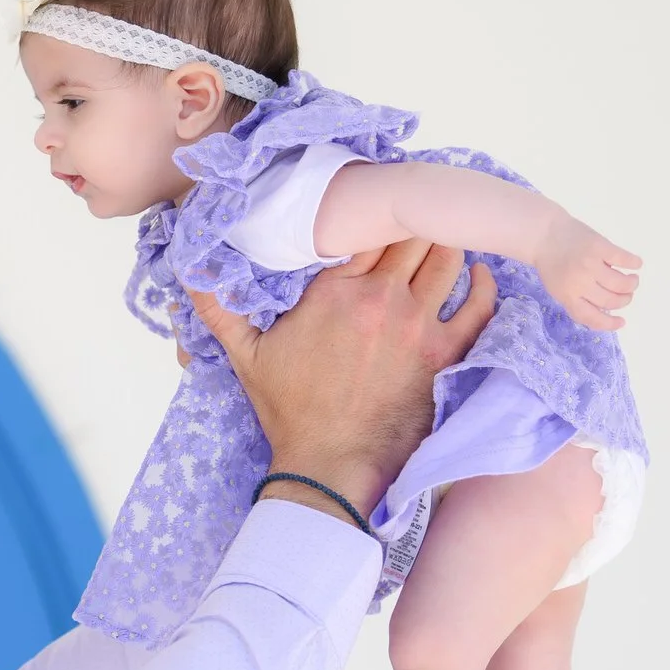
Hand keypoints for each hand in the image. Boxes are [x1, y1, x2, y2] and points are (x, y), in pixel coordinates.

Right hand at [190, 237, 496, 521]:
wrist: (331, 464)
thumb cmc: (290, 411)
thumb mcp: (245, 356)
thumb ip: (218, 307)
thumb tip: (187, 270)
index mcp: (333, 291)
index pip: (363, 226)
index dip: (370, 211)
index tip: (373, 205)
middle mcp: (380, 298)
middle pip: (409, 235)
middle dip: (410, 221)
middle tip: (411, 214)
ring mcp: (417, 324)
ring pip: (445, 258)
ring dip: (445, 243)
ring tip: (442, 236)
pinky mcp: (445, 352)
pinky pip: (478, 303)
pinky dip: (482, 283)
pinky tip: (479, 273)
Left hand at [535, 216, 641, 329]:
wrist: (542, 234)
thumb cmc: (551, 264)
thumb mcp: (558, 288)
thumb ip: (577, 300)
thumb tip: (604, 310)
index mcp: (567, 296)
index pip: (591, 317)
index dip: (609, 324)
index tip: (622, 321)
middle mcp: (579, 283)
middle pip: (611, 301)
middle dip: (624, 300)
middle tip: (627, 294)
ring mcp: (590, 264)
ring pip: (621, 283)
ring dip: (632, 284)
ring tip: (631, 280)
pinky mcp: (600, 247)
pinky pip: (624, 259)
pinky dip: (634, 263)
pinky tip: (635, 264)